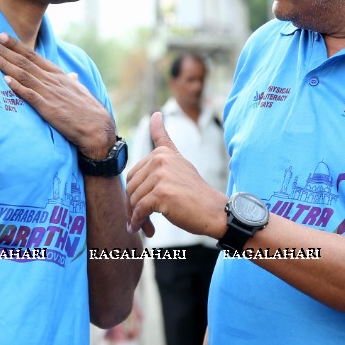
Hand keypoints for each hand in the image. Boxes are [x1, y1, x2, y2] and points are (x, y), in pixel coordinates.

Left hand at [0, 33, 115, 157]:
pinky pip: (30, 95)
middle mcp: (52, 80)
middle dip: (5, 51)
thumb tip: (71, 76)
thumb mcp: (79, 92)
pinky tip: (5, 79)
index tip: (2, 36)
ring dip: (5, 64)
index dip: (17, 46)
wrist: (98, 128)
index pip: (34, 56)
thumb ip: (71, 83)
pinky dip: (17, 86)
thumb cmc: (88, 111)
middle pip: (24, 62)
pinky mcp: (48, 108)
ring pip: (23, 75)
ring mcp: (50, 93)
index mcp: (58, 75)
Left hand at [126, 113, 226, 237]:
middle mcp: (160, 160)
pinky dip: (139, 222)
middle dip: (134, 206)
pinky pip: (139, 210)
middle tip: (142, 220)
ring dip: (137, 217)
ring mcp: (160, 176)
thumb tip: (154, 115)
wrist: (214, 211)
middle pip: (131, 187)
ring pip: (134, 200)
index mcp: (163, 153)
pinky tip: (145, 229)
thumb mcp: (180, 162)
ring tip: (147, 227)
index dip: (133, 188)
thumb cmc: (195, 193)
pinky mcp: (160, 194)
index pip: (135, 172)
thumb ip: (164, 142)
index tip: (130, 178)